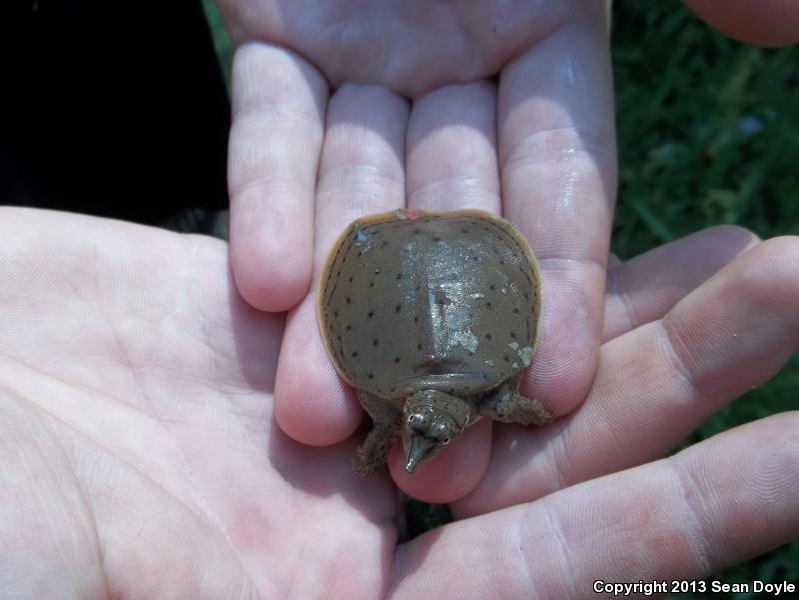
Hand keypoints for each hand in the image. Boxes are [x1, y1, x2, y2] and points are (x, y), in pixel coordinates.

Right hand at [1, 209, 796, 595]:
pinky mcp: (272, 321)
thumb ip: (171, 593)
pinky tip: (565, 199)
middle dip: (684, 369)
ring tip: (746, 244)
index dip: (682, 513)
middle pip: (554, 441)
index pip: (550, 565)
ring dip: (611, 289)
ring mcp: (315, 407)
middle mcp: (344, 513)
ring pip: (495, 341)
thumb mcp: (55, 572)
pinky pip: (411, 275)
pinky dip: (488, 237)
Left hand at [218, 1, 616, 499]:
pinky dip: (264, 198)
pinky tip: (258, 287)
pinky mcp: (281, 41)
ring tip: (312, 410)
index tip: (560, 385)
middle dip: (432, 335)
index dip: (563, 283)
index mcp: (552, 40)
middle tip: (419, 449)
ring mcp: (368, 63)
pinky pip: (273, 124)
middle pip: (445, 219)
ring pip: (353, 195)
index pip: (561, 184)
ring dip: (335, 300)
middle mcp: (462, 69)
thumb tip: (781, 33)